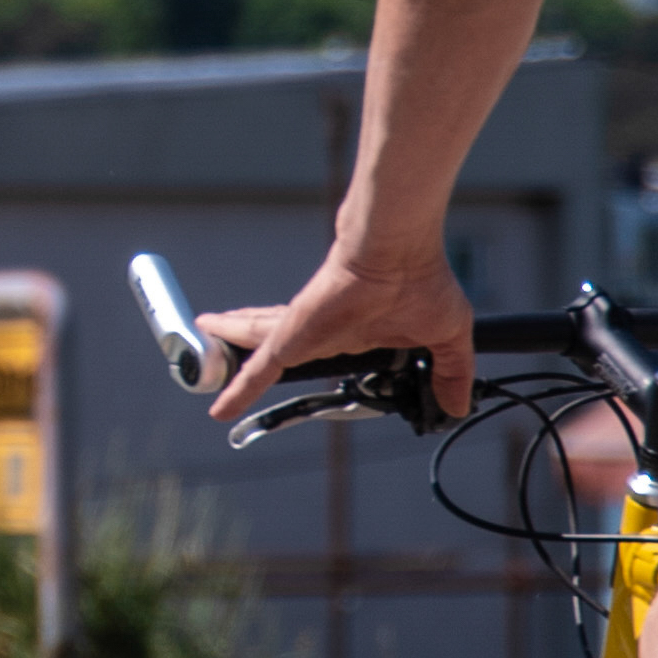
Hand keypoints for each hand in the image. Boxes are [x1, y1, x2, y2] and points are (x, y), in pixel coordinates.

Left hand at [203, 247, 473, 429]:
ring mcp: (301, 331)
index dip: (305, 358)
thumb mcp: (446, 338)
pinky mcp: (291, 337)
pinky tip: (219, 409)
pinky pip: (259, 371)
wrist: (398, 248)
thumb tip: (458, 406)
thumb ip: (449, 374)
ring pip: (255, 348)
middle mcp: (319, 331)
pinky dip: (239, 390)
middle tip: (221, 355)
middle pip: (273, 342)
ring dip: (228, 353)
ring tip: (200, 354)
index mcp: (352, 332)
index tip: (299, 368)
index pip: (320, 351)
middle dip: (247, 345)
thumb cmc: (422, 279)